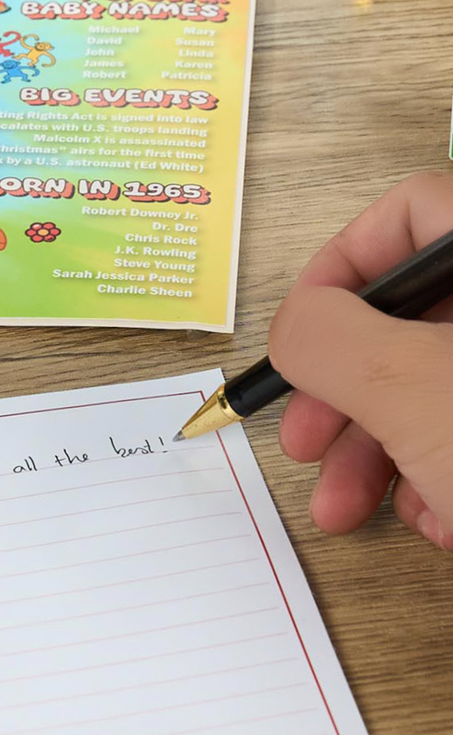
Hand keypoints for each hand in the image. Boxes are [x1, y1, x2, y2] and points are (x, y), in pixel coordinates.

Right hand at [269, 172, 452, 546]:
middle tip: (306, 438)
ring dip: (377, 445)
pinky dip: (443, 473)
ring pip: (440, 382)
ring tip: (348, 506)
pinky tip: (439, 523)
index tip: (303, 333)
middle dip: (344, 386)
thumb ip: (326, 334)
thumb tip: (297, 324)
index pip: (413, 211)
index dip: (341, 265)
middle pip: (416, 312)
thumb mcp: (411, 389)